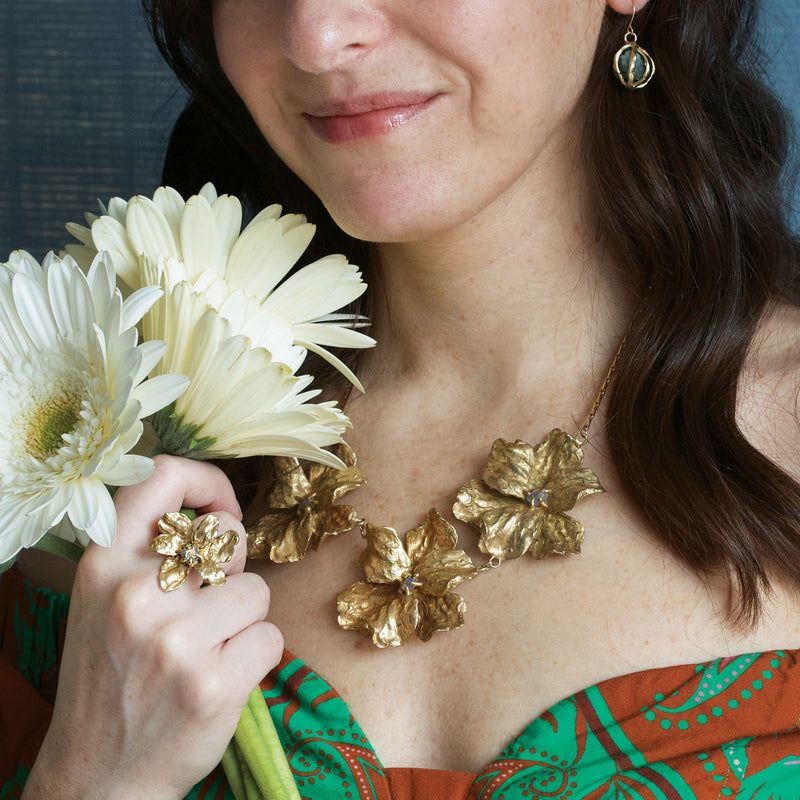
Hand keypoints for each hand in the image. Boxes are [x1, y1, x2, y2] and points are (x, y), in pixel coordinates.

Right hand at [24, 456, 282, 799]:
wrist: (97, 780)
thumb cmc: (111, 681)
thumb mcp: (104, 603)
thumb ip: (149, 554)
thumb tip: (220, 517)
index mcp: (103, 566)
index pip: (163, 478)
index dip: (207, 481)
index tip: (221, 508)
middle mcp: (134, 595)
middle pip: (228, 537)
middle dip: (231, 567)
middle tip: (205, 606)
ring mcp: (175, 641)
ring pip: (257, 590)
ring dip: (244, 620)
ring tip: (207, 651)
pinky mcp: (214, 683)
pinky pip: (271, 637)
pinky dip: (257, 657)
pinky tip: (221, 679)